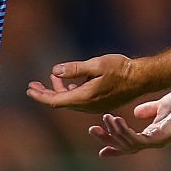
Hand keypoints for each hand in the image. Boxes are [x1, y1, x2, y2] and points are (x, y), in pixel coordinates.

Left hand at [27, 54, 145, 113]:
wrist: (141, 78)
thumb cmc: (120, 68)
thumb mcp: (96, 64)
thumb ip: (75, 69)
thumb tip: (54, 70)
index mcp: (85, 97)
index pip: (56, 100)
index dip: (41, 96)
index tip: (29, 89)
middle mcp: (87, 105)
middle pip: (60, 102)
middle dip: (45, 93)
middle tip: (32, 85)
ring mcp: (94, 106)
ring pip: (70, 101)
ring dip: (58, 91)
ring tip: (50, 78)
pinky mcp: (99, 103)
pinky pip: (79, 100)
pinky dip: (70, 91)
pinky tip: (69, 82)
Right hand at [89, 89, 170, 156]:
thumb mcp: (163, 105)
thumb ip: (150, 110)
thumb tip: (136, 112)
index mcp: (152, 134)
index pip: (128, 141)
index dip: (113, 143)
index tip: (99, 143)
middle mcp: (152, 141)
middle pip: (123, 146)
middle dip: (107, 140)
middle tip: (92, 130)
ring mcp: (155, 142)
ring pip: (127, 144)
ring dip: (113, 133)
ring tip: (104, 119)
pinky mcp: (159, 140)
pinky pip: (136, 140)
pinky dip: (124, 131)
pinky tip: (116, 120)